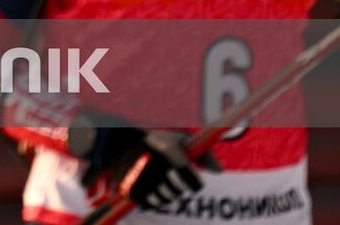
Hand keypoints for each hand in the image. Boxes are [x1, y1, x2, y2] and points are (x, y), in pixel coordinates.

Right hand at [69, 111, 218, 210]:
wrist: (120, 139)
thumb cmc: (157, 139)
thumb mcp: (179, 138)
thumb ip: (202, 152)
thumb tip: (219, 170)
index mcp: (168, 150)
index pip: (193, 182)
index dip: (194, 181)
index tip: (192, 177)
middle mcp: (155, 164)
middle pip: (180, 191)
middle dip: (179, 183)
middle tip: (172, 173)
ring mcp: (142, 177)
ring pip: (167, 197)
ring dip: (167, 190)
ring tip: (160, 175)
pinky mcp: (131, 187)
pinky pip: (152, 202)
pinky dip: (154, 196)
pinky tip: (151, 182)